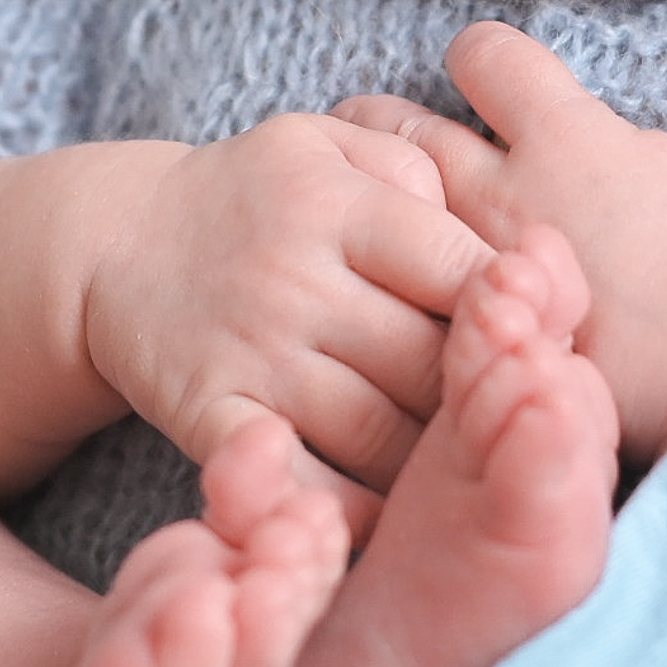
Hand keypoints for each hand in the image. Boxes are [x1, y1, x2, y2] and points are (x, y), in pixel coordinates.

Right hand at [82, 114, 493, 510]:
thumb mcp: (326, 145)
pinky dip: (354, 515)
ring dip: (440, 462)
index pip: (461, 266)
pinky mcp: (211, 417)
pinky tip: (396, 520)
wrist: (119, 243)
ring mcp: (252, 354)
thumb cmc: (256, 195)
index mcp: (334, 202)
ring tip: (479, 466)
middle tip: (529, 416)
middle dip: (492, 394)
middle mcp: (294, 277)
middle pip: (432, 361)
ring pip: (383, 435)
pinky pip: (302, 484)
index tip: (547, 337)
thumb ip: (414, 169)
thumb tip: (493, 246)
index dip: (522, 310)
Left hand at [334, 23, 666, 464]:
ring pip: (392, 211)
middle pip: (404, 130)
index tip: (481, 71)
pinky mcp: (474, 331)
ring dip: (378, 201)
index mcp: (562, 132)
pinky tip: (395, 287)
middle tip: (368, 127)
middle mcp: (505, 188)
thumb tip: (550, 131)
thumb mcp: (662, 159)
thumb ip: (588, 137)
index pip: (484, 55)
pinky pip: (409, 296)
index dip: (481, 58)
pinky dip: (396, 283)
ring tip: (368, 203)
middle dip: (383, 126)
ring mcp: (480, 264)